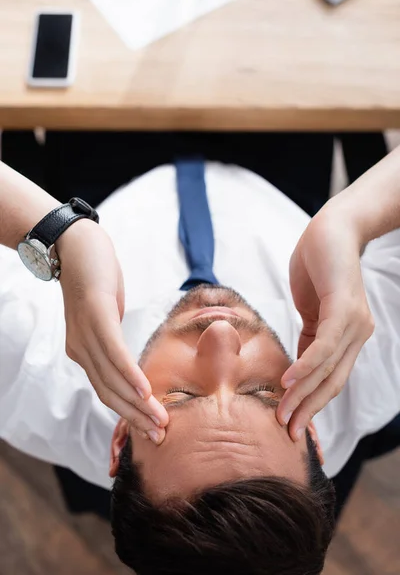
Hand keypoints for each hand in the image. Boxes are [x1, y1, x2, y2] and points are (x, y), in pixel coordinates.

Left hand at [56, 219, 168, 443]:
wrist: (75, 244)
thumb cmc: (97, 281)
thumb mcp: (109, 316)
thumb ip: (116, 340)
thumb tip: (132, 359)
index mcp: (84, 352)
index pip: (107, 391)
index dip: (129, 414)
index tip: (152, 430)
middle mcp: (80, 349)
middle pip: (109, 392)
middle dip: (135, 417)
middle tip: (160, 436)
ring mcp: (85, 333)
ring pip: (111, 378)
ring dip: (137, 403)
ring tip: (159, 420)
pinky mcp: (95, 315)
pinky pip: (113, 351)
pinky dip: (129, 374)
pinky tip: (144, 390)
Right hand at [277, 203, 374, 440]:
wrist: (332, 229)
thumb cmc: (319, 266)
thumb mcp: (311, 308)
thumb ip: (309, 336)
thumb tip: (298, 364)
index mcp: (348, 337)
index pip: (330, 380)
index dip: (312, 405)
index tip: (293, 426)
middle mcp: (357, 334)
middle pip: (331, 382)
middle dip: (308, 409)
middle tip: (288, 432)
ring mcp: (353, 322)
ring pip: (327, 368)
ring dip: (302, 394)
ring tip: (283, 414)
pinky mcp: (342, 307)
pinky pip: (323, 344)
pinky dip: (306, 365)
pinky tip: (289, 380)